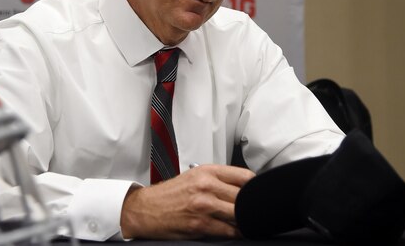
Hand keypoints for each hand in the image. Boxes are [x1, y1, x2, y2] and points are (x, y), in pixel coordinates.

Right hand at [119, 164, 254, 238]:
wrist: (146, 209)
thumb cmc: (169, 195)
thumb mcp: (193, 177)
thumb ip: (217, 180)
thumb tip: (242, 187)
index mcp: (206, 171)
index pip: (245, 177)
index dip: (255, 187)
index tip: (258, 194)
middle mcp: (206, 186)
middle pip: (245, 197)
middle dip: (250, 206)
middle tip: (253, 210)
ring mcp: (204, 205)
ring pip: (239, 214)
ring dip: (244, 221)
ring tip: (245, 222)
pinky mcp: (200, 224)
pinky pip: (228, 231)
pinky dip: (235, 233)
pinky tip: (234, 231)